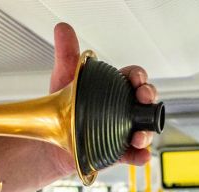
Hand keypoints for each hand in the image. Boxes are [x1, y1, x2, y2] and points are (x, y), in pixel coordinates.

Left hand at [46, 23, 157, 172]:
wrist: (49, 140)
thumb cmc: (61, 108)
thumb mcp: (64, 78)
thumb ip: (67, 54)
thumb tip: (63, 29)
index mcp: (114, 89)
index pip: (133, 79)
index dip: (138, 77)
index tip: (135, 78)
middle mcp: (123, 109)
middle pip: (145, 101)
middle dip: (149, 98)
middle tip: (144, 99)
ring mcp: (124, 129)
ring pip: (144, 128)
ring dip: (147, 131)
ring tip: (139, 135)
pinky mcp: (118, 150)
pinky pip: (134, 154)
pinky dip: (140, 155)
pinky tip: (140, 154)